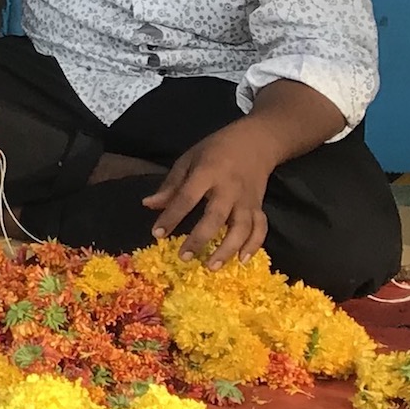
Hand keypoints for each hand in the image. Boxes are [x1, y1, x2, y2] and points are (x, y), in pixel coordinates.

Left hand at [146, 120, 278, 265]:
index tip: (157, 234)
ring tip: (212, 266)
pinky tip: (242, 260)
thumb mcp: (189, 159)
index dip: (171, 216)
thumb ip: (171, 184)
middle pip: (216, 216)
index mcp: (208, 172)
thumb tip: (149, 205)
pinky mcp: (260, 206)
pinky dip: (254, 244)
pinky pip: (260, 228)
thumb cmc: (216, 149)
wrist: (256, 141)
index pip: (187, 197)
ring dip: (228, 248)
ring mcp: (247, 199)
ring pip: (241, 227)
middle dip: (200, 238)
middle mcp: (229, 188)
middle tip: (184, 257)